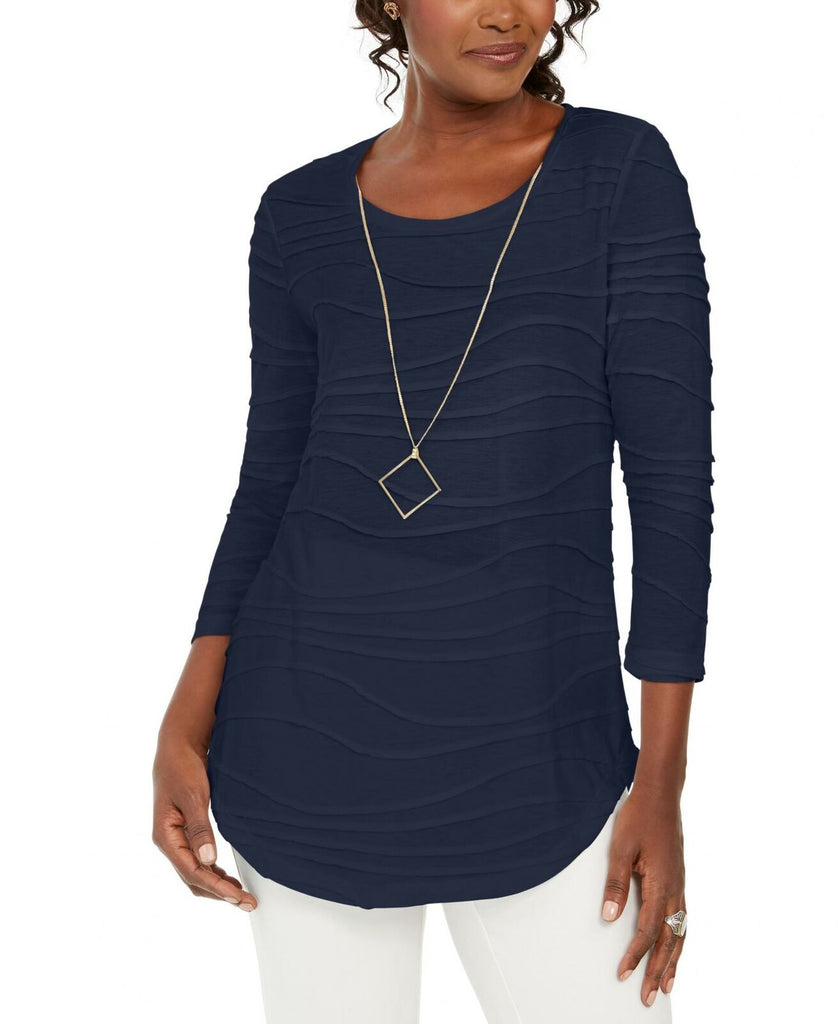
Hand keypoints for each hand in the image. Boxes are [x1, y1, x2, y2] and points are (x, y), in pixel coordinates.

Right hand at [152, 733, 256, 910]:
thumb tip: (208, 860)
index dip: (216, 887)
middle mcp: (169, 842)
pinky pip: (198, 860)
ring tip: (241, 895)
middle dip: (219, 893)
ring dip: (217, 884)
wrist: (177, 747)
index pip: (192, 872)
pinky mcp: (185, 832)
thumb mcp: (193, 796)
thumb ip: (200, 828)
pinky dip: (213, 871)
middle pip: (193, 879)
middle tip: (247, 902)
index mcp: (165, 836)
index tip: (237, 897)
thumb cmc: (183, 768)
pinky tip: (227, 876)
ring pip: (196, 872)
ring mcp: (176, 838)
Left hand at [600, 785, 685, 1005]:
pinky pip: (683, 918)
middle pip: (668, 940)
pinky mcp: (679, 879)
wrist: (660, 794)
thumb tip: (610, 916)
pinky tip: (675, 947)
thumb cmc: (638, 817)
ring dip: (674, 960)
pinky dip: (680, 939)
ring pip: (680, 932)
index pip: (647, 930)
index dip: (636, 955)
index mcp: (660, 883)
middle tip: (650, 997)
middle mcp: (674, 889)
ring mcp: (679, 884)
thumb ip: (615, 882)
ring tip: (668, 984)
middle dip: (658, 970)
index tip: (624, 974)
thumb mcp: (620, 847)